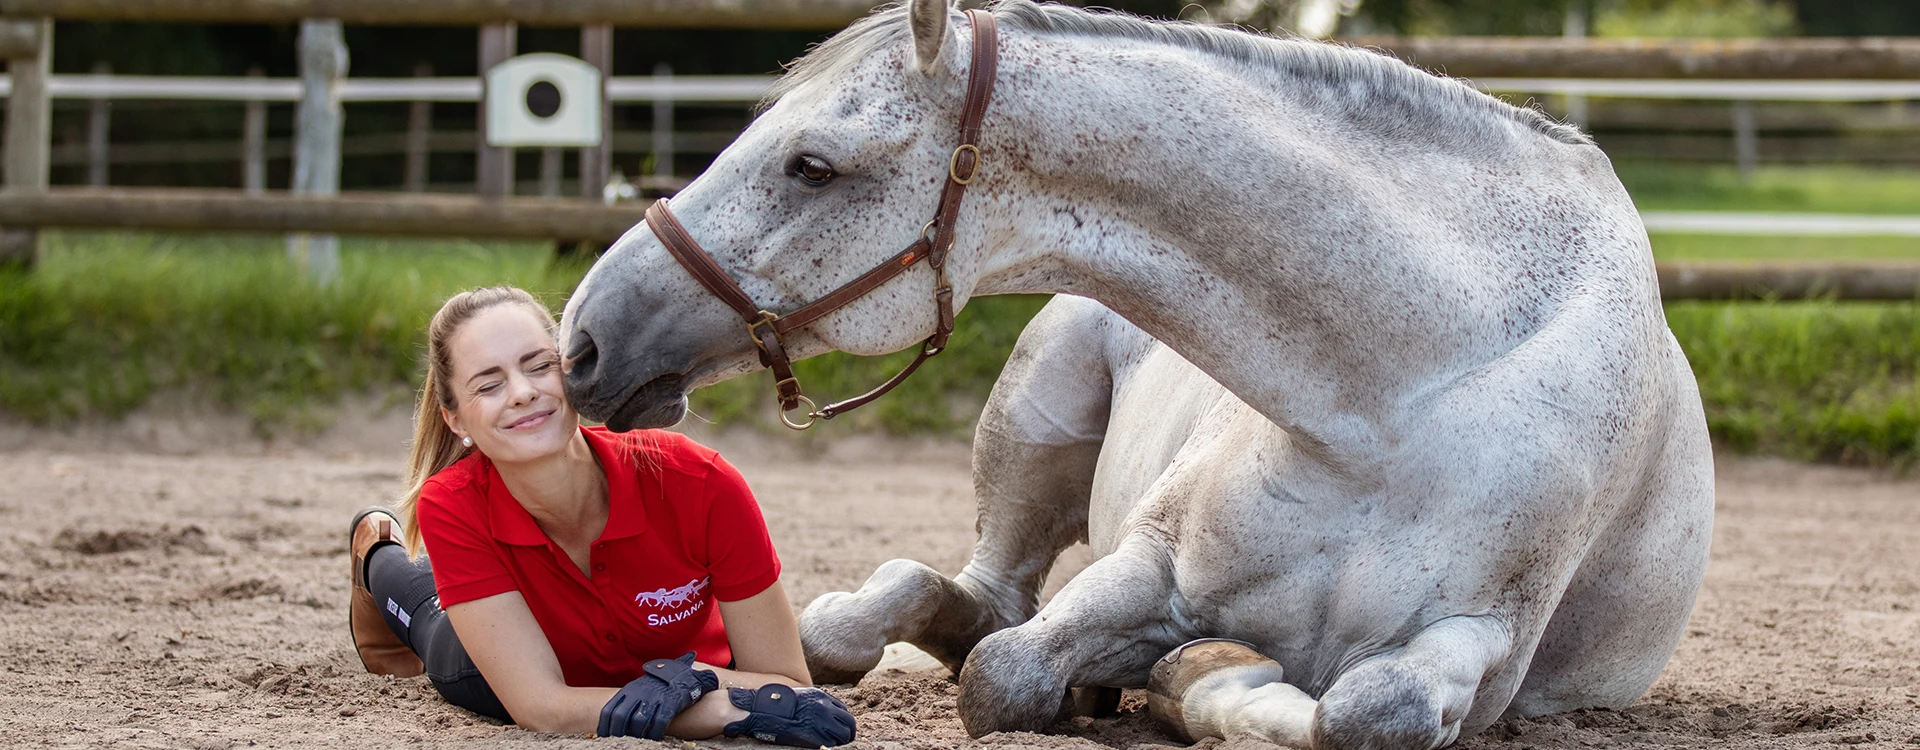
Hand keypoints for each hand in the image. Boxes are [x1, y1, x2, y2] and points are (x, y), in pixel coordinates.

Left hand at [596, 652, 719, 739]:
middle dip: (617, 732)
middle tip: (618, 741)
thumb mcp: (638, 688)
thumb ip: (626, 700)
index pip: (609, 709)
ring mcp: (655, 698)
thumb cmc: (657, 686)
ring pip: (638, 722)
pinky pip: (659, 723)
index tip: (603, 736)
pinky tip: (653, 738)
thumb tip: (610, 719)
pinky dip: (654, 734)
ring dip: (635, 735)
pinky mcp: (670, 704)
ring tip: (636, 741)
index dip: (604, 726)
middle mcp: (639, 693)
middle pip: (621, 717)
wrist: (683, 675)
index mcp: (629, 689)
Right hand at [722, 684, 856, 746]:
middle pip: (848, 722)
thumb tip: (820, 712)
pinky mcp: (813, 736)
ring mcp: (820, 722)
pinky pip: (831, 744)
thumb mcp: (798, 696)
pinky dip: (831, 746)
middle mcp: (824, 707)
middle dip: (848, 731)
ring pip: (843, 734)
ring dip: (841, 739)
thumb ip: (812, 703)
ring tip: (836, 744)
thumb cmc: (775, 705)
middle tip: (846, 738)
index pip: (842, 709)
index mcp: (820, 696)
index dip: (842, 720)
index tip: (840, 726)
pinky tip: (824, 746)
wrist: (761, 710)